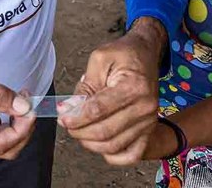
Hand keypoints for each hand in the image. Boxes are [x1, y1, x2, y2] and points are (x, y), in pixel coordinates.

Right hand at [0, 55, 36, 158]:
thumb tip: (23, 107)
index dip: (19, 131)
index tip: (29, 111)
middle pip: (5, 147)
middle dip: (22, 130)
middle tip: (29, 107)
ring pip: (6, 138)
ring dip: (19, 122)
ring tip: (23, 99)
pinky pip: (2, 126)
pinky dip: (13, 115)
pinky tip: (15, 99)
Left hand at [59, 30, 160, 165]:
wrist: (145, 53)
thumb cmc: (123, 54)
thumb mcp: (99, 60)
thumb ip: (84, 87)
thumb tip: (69, 109)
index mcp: (133, 87)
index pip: (98, 111)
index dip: (76, 117)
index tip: (62, 116)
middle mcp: (145, 108)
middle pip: (105, 132)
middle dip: (79, 131)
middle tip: (67, 123)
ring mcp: (149, 122)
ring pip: (114, 145)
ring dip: (91, 143)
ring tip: (80, 130)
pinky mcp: (149, 130)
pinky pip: (131, 155)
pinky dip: (113, 156)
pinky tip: (99, 145)